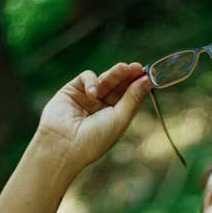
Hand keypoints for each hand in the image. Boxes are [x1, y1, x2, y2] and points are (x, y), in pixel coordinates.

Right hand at [36, 62, 150, 167]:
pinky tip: (92, 93)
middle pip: (118, 87)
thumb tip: (147, 80)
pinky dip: (91, 81)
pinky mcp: (72, 91)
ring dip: (115, 74)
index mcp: (115, 118)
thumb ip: (132, 98)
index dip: (137, 86)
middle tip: (137, 67)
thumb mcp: (120, 119)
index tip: (147, 75)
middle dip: (127, 77)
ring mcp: (87, 99)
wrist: (64, 145)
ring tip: (124, 68)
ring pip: (104, 80)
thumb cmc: (95, 139)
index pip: (129, 97)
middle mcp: (101, 108)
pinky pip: (86, 78)